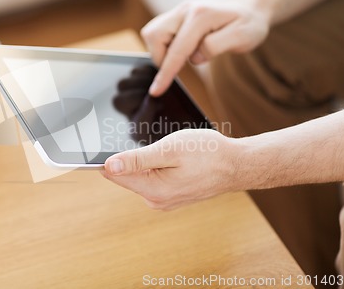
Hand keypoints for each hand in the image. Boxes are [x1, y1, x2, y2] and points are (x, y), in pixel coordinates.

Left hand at [100, 129, 241, 209]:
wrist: (237, 165)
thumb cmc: (207, 153)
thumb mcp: (169, 150)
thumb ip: (137, 160)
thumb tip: (108, 166)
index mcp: (152, 190)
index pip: (114, 175)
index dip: (108, 158)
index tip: (106, 143)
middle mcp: (155, 200)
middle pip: (127, 176)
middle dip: (132, 157)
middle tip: (153, 143)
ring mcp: (164, 200)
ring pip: (141, 176)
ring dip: (147, 161)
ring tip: (171, 151)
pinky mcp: (171, 196)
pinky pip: (154, 179)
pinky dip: (157, 167)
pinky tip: (174, 160)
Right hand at [141, 0, 269, 95]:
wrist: (249, 6)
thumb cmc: (248, 23)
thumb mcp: (243, 37)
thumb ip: (216, 46)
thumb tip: (194, 57)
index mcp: (200, 15)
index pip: (176, 49)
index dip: (165, 73)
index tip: (156, 91)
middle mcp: (185, 10)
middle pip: (153, 35)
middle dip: (160, 58)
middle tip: (178, 68)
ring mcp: (178, 12)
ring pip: (152, 33)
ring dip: (160, 51)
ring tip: (182, 58)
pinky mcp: (175, 17)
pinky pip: (158, 32)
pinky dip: (164, 47)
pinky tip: (181, 51)